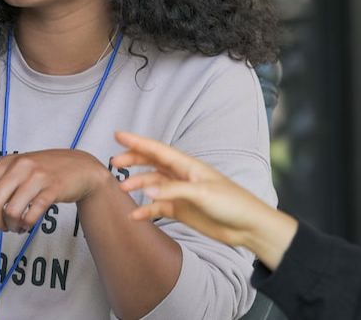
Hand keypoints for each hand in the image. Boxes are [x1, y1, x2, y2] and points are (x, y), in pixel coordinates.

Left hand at [0, 149, 109, 232]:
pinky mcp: (52, 189)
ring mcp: (37, 178)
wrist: (82, 168)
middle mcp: (20, 167)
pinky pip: (31, 214)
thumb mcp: (18, 179)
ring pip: (11, 211)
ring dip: (11, 226)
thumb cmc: (47, 172)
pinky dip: (26, 225)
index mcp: (8, 163)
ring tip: (17, 227)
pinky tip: (27, 225)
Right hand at [111, 131, 296, 268]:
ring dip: (138, 185)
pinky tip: (135, 215)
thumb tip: (145, 190)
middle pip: (153, 164)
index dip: (138, 142)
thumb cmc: (232, 203)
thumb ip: (173, 191)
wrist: (247, 226)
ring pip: (153, 185)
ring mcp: (181, 193)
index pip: (158, 150)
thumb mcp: (202, 194)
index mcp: (189, 166)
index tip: (118, 135)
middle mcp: (183, 177)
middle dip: (133, 160)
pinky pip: (158, 207)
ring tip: (122, 189)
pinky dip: (146, 210)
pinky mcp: (182, 210)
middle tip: (114, 162)